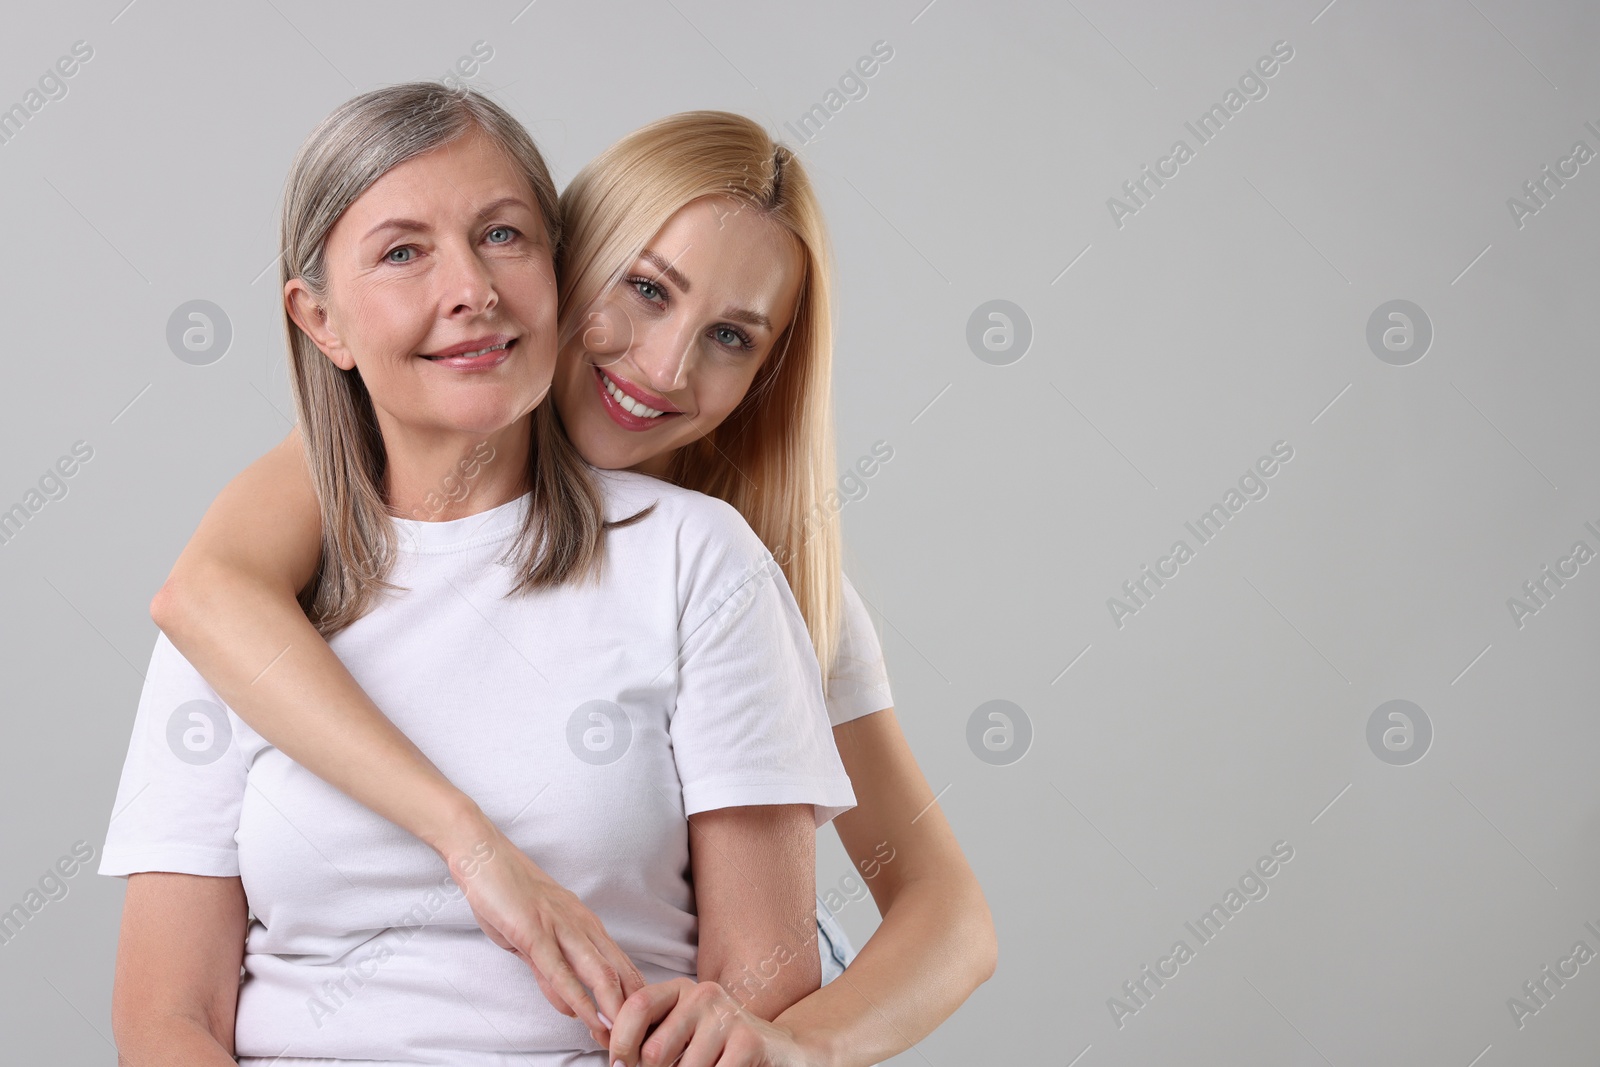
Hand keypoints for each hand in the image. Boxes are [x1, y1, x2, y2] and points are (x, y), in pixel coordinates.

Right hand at [441, 816, 646, 1037]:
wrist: (484, 857)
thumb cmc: (509, 898)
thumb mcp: (535, 941)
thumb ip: (552, 973)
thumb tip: (569, 1005)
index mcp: (587, 926)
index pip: (622, 968)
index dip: (635, 1001)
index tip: (642, 1029)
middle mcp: (583, 926)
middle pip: (620, 974)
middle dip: (632, 1013)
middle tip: (639, 1045)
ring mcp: (560, 928)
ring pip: (598, 973)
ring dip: (613, 1010)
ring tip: (622, 1041)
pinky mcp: (534, 932)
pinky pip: (560, 970)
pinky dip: (578, 998)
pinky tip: (587, 1017)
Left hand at [605, 977, 815, 1066]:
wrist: (777, 1050)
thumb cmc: (718, 1048)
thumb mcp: (682, 1034)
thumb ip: (651, 1037)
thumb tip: (617, 1060)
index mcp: (679, 989)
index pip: (636, 1006)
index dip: (620, 1041)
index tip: (620, 1065)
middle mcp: (703, 994)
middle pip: (656, 1049)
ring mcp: (727, 1016)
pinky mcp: (748, 1041)